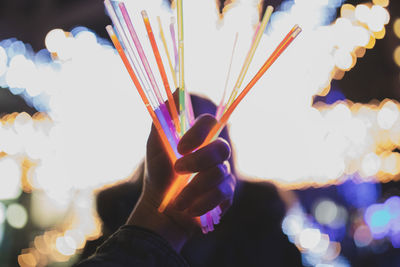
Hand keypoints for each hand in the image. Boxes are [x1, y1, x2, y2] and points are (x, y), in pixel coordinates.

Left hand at [126, 114, 235, 250]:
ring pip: (219, 174)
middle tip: (178, 171)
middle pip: (222, 148)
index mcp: (199, 138)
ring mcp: (223, 174)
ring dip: (194, 188)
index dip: (198, 132)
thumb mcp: (155, 145)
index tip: (180, 147)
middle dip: (199, 161)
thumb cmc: (158, 173)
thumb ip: (163, 119)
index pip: (210, 122)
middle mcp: (214, 153)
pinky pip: (221, 195)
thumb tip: (176, 90)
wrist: (160, 207)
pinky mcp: (226, 195)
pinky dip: (201, 203)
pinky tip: (188, 209)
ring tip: (177, 201)